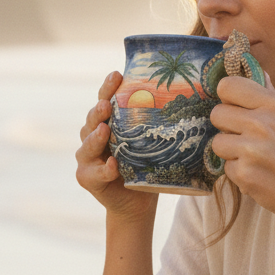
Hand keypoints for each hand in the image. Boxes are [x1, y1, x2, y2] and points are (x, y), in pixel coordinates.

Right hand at [76, 71, 157, 224]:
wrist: (137, 201)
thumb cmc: (146, 166)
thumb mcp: (151, 142)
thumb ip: (155, 124)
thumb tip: (187, 97)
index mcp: (107, 122)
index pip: (105, 100)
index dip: (108, 87)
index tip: (117, 74)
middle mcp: (92, 136)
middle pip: (92, 119)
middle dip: (98, 111)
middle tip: (106, 104)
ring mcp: (87, 158)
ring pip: (87, 145)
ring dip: (95, 137)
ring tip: (104, 130)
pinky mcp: (87, 177)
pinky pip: (95, 172)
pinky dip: (104, 169)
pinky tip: (113, 165)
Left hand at [209, 76, 274, 225]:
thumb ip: (269, 94)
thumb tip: (256, 69)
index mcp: (274, 105)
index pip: (228, 85)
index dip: (227, 97)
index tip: (234, 107)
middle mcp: (263, 123)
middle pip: (217, 113)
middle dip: (226, 127)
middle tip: (245, 138)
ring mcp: (252, 149)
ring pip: (217, 142)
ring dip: (230, 152)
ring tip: (253, 158)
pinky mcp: (244, 173)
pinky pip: (225, 166)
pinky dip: (237, 172)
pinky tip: (257, 174)